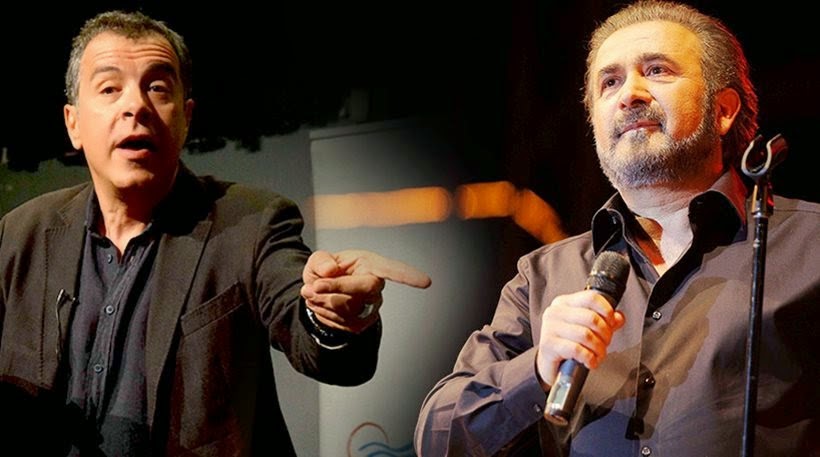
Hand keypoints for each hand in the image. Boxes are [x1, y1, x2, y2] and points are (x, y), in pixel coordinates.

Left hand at [301, 249, 431, 333]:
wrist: (319, 292)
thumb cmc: (325, 270)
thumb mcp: (318, 260)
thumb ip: (321, 261)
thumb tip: (330, 271)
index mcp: (370, 264)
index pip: (391, 269)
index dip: (407, 275)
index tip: (426, 282)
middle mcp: (376, 286)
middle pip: (364, 289)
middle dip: (335, 289)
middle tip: (313, 287)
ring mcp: (371, 306)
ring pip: (347, 307)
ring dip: (322, 301)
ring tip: (311, 291)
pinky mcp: (362, 323)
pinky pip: (340, 322)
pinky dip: (322, 313)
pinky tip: (319, 303)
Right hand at [535, 290, 624, 387]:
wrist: (550, 365)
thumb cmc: (568, 344)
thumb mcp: (587, 329)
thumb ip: (604, 321)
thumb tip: (619, 318)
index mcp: (565, 302)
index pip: (591, 297)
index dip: (607, 311)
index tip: (611, 323)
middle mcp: (555, 312)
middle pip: (591, 317)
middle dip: (605, 334)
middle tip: (605, 344)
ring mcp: (550, 327)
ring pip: (586, 335)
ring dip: (598, 349)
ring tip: (598, 355)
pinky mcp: (548, 344)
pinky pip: (576, 349)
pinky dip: (589, 358)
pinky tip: (589, 362)